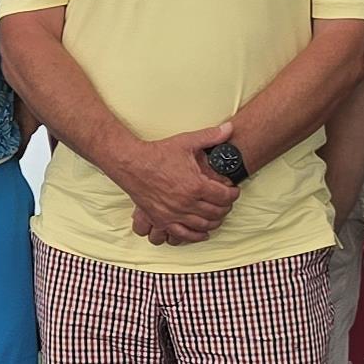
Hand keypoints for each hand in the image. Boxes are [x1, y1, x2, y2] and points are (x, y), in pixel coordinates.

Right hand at [112, 121, 239, 242]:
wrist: (130, 163)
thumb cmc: (157, 153)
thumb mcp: (185, 142)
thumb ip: (210, 136)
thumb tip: (231, 128)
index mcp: (196, 185)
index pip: (225, 197)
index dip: (233, 193)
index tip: (232, 190)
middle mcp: (187, 203)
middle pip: (217, 212)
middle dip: (226, 207)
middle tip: (225, 201)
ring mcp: (174, 214)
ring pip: (204, 225)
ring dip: (214, 221)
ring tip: (216, 214)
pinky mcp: (162, 219)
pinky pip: (183, 235)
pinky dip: (196, 235)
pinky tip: (202, 232)